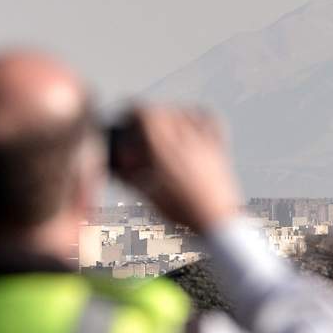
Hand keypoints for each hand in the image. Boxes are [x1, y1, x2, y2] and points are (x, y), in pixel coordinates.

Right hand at [114, 106, 242, 231]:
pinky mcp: (219, 147)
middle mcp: (186, 143)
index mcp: (165, 153)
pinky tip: (188, 124)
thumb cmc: (182, 213)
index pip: (146, 115)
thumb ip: (129, 177)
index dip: (131, 112)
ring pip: (184, 111)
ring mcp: (205, 143)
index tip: (125, 119)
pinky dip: (196, 116)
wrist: (219, 222)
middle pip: (163, 110)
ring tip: (163, 129)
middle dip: (147, 117)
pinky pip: (209, 119)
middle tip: (141, 130)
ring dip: (169, 114)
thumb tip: (113, 164)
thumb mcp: (149, 195)